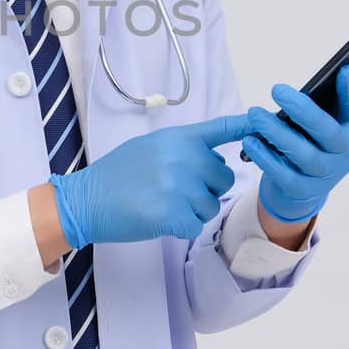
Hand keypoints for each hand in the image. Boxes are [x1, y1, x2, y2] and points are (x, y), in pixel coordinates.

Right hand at [50, 114, 249, 246]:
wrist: (86, 199)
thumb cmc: (116, 175)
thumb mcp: (149, 147)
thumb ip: (181, 149)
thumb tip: (210, 159)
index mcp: (179, 139)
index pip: (221, 129)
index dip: (245, 126)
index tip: (262, 121)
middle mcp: (184, 158)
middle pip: (224, 179)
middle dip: (206, 189)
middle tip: (173, 191)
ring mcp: (180, 186)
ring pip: (211, 206)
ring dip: (192, 211)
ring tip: (161, 204)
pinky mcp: (175, 214)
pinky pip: (195, 226)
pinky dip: (179, 228)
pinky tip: (157, 219)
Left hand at [242, 64, 348, 223]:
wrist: (301, 192)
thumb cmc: (312, 144)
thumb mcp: (325, 123)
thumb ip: (335, 100)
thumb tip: (348, 68)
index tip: (346, 69)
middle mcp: (344, 155)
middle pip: (327, 132)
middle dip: (302, 110)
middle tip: (276, 89)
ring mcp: (325, 176)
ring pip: (303, 154)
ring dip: (277, 132)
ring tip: (254, 114)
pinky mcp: (302, 191)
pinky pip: (282, 174)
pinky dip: (265, 157)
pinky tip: (250, 141)